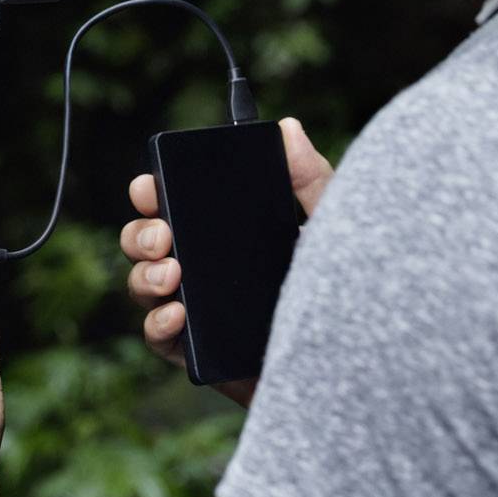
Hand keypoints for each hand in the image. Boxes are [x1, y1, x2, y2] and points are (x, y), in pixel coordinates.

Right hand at [121, 115, 334, 407]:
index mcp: (231, 233)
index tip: (149, 187)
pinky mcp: (201, 354)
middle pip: (149, 243)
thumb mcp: (335, 230)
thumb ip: (312, 180)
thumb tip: (288, 129)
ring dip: (144, 275)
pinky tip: (177, 312)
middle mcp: (209, 269)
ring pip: (145, 287)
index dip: (153, 192)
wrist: (357, 367)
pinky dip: (158, 323)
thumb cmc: (350, 295)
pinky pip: (160, 339)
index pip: (178, 205)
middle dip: (140, 233)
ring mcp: (201, 311)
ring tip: (170, 272)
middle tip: (162, 234)